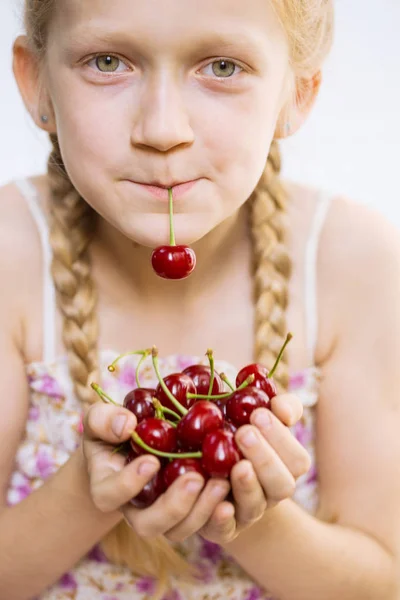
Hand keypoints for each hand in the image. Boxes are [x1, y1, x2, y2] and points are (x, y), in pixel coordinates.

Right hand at [82, 402, 228, 537]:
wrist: (137, 441)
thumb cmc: (113, 429)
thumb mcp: (101, 419)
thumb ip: (104, 420)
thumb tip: (126, 426)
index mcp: (107, 488)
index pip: (111, 495)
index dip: (130, 483)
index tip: (152, 460)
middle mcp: (135, 509)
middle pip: (149, 525)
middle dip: (174, 506)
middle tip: (196, 478)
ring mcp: (164, 515)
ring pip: (180, 529)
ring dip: (202, 510)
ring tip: (222, 482)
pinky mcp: (189, 512)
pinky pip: (204, 524)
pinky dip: (220, 511)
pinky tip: (234, 485)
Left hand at [197, 394, 309, 544]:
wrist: (207, 470)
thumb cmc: (239, 433)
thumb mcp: (260, 416)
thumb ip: (279, 407)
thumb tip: (281, 407)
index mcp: (284, 468)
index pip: (296, 460)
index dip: (281, 438)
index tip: (258, 414)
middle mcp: (269, 494)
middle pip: (281, 486)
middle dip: (265, 458)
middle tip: (243, 432)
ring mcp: (246, 513)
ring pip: (255, 507)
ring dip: (247, 486)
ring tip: (237, 465)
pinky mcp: (220, 529)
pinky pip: (224, 531)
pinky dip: (222, 520)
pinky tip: (220, 505)